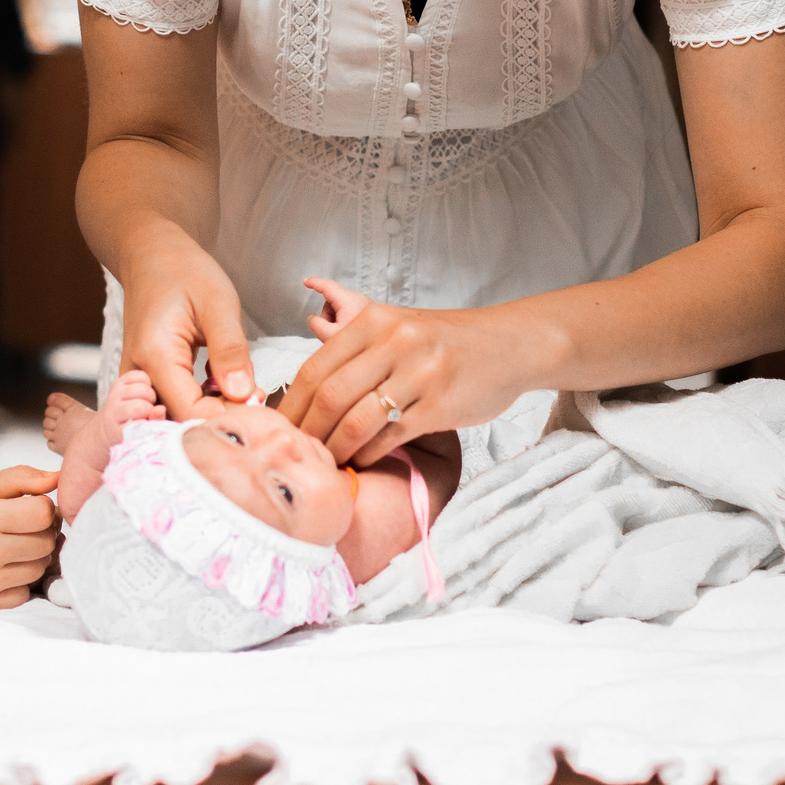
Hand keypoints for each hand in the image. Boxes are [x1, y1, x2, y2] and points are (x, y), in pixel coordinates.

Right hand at [0, 464, 59, 609]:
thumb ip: (20, 478)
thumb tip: (58, 479)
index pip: (43, 513)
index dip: (44, 508)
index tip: (31, 507)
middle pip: (46, 542)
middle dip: (42, 532)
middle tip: (23, 528)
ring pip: (39, 568)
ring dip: (34, 557)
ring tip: (12, 547)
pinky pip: (25, 593)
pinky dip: (20, 581)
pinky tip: (2, 569)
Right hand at [115, 232, 254, 414]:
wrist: (151, 255)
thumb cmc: (184, 271)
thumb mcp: (218, 303)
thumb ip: (230, 351)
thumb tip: (243, 396)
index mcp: (155, 357)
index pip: (190, 412)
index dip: (227, 416)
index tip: (259, 403)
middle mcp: (137, 376)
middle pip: (178, 421)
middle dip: (219, 418)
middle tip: (254, 398)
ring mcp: (137, 380)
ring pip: (173, 416)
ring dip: (210, 412)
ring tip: (241, 391)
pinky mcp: (144, 380)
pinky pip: (169, 405)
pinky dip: (199, 402)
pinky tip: (223, 385)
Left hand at [280, 291, 544, 465]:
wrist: (508, 345)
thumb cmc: (443, 342)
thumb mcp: (397, 325)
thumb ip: (354, 341)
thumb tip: (307, 358)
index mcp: (374, 321)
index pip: (315, 367)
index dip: (290, 404)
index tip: (275, 428)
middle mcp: (394, 342)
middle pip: (330, 396)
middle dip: (306, 431)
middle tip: (294, 453)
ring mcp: (419, 373)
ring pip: (357, 420)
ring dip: (335, 448)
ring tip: (324, 463)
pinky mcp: (440, 404)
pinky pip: (391, 436)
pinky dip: (369, 454)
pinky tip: (360, 461)